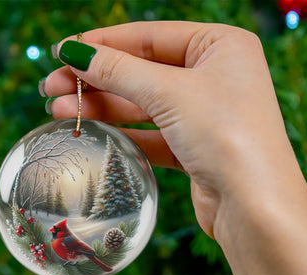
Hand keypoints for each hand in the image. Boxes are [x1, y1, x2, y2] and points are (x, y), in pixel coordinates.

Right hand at [43, 21, 292, 238]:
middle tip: (51, 88)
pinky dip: (125, 134)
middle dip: (97, 80)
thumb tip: (75, 52)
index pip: (151, 36)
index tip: (62, 52)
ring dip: (104, 108)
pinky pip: (154, 135)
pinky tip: (93, 133)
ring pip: (146, 105)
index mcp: (221, 45)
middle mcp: (217, 76)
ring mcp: (208, 115)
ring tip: (60, 111)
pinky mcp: (198, 150)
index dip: (104, 44)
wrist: (254, 206)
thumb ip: (120, 71)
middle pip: (144, 71)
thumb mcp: (170, 92)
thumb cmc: (226, 136)